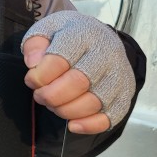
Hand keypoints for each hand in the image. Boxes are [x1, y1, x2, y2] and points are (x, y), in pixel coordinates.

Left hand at [21, 11, 135, 133]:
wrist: (99, 39)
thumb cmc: (68, 37)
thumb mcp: (46, 30)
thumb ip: (34, 44)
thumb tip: (34, 64)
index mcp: (83, 34)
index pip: (60, 59)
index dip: (39, 76)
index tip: (32, 80)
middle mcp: (106, 53)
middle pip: (78, 82)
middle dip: (51, 96)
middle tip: (40, 96)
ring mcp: (119, 74)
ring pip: (93, 102)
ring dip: (66, 111)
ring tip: (54, 105)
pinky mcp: (125, 94)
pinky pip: (110, 117)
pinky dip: (89, 125)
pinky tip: (72, 124)